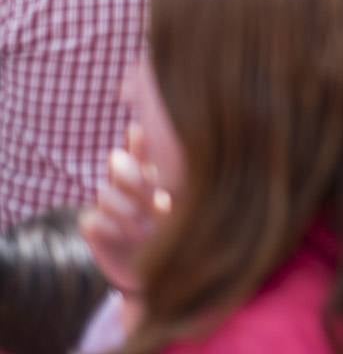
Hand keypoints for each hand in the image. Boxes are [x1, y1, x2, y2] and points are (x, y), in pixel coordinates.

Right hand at [80, 124, 170, 294]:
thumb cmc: (185, 236)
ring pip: (106, 193)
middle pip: (118, 162)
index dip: (139, 139)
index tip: (140, 131)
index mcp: (153, 175)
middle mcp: (129, 186)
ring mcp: (110, 206)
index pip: (141, 147)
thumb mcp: (189, 210)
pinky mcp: (96, 230)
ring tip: (148, 229)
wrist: (169, 273)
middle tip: (159, 202)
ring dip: (128, 211)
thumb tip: (176, 179)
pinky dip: (112, 229)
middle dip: (134, 178)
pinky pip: (92, 219)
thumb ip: (182, 189)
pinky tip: (130, 238)